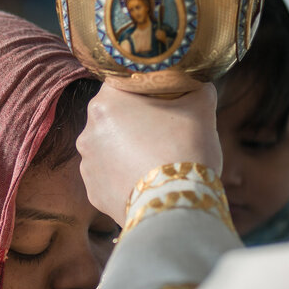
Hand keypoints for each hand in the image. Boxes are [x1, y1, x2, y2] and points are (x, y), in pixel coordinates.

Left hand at [76, 82, 221, 223]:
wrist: (175, 206)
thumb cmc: (186, 151)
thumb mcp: (201, 108)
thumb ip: (195, 87)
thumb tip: (196, 82)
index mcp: (106, 103)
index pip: (122, 82)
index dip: (144, 87)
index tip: (161, 95)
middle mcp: (88, 131)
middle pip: (114, 116)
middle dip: (136, 119)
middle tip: (163, 128)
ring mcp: (87, 164)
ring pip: (111, 147)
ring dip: (128, 148)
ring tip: (156, 157)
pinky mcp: (93, 192)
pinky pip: (109, 176)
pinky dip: (125, 175)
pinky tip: (146, 178)